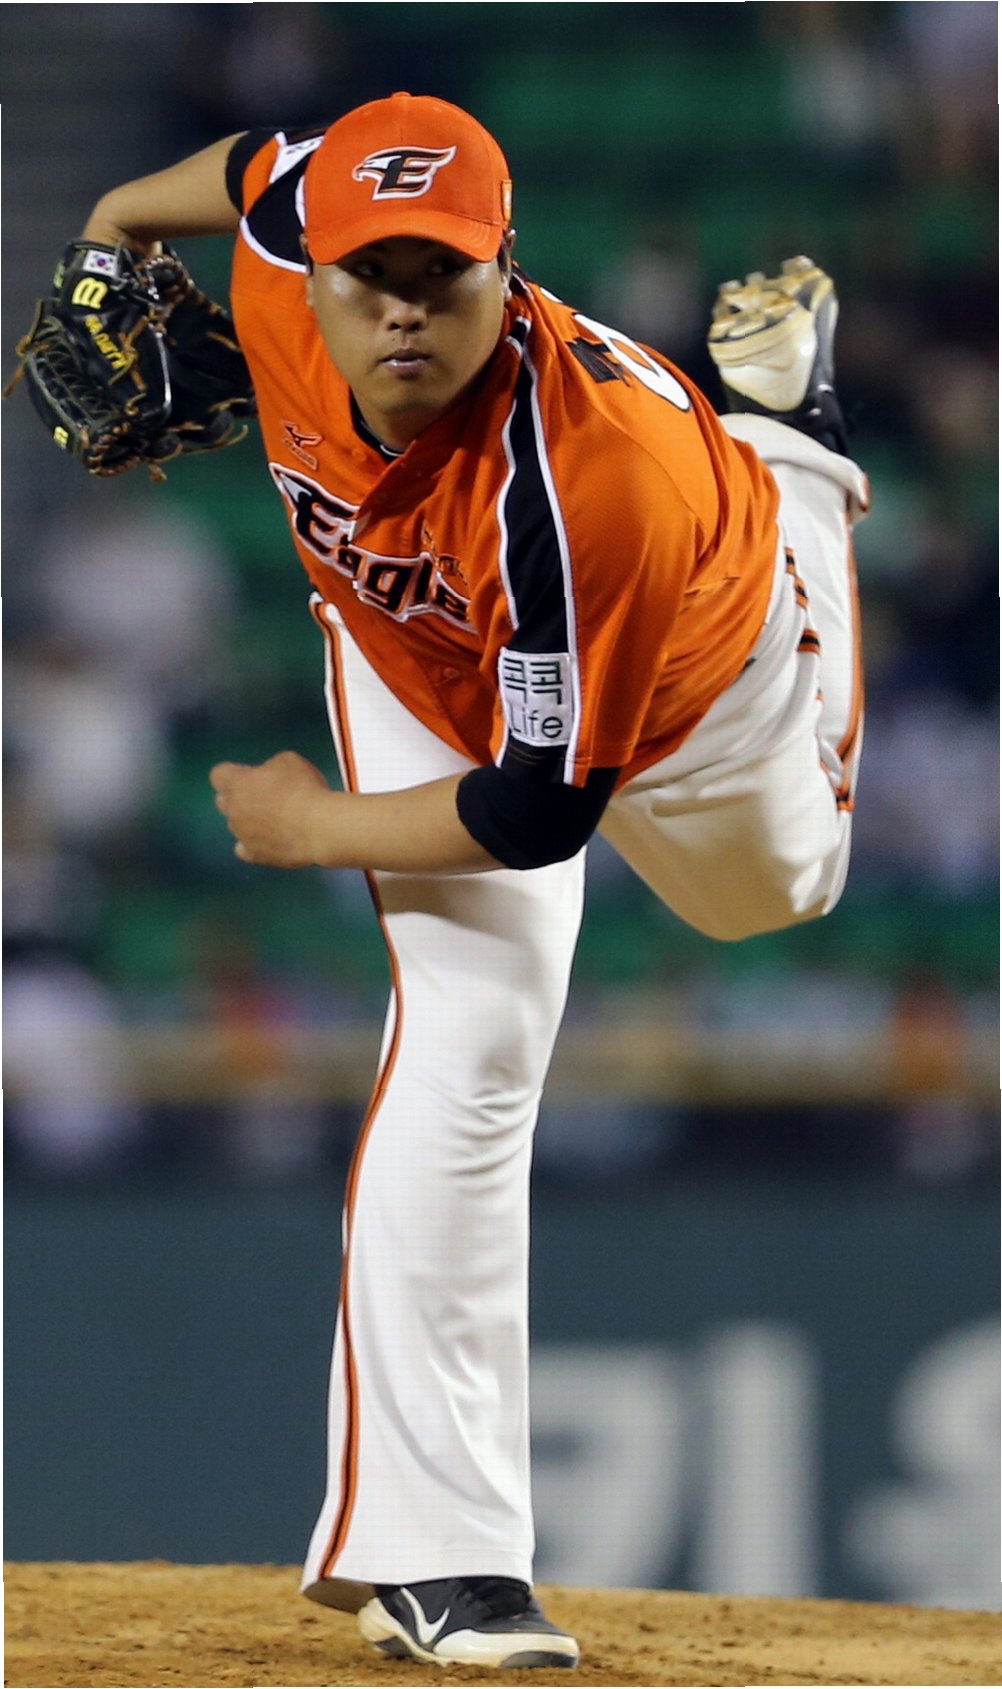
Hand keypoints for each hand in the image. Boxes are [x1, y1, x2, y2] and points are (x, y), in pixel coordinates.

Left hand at [210, 751, 333, 867]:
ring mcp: (242, 835)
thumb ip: (270, 767)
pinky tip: (271, 839)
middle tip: (265, 795)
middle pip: (223, 800)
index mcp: (236, 784)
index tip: (252, 774)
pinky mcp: (255, 856)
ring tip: (277, 818)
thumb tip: (268, 777)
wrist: (319, 827)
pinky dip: (254, 844)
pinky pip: (244, 849)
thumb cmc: (304, 788)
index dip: (234, 772)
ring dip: (249, 820)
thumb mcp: (288, 760)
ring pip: (236, 825)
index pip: (219, 774)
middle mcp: (233, 810)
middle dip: (238, 796)